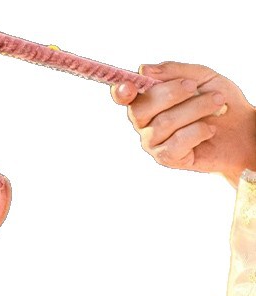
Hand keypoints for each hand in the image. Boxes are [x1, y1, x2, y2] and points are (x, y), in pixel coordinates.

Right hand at [112, 62, 255, 186]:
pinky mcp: (167, 158)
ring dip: (196, 108)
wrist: (241, 129)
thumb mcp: (201, 77)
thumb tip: (144, 70)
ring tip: (217, 104)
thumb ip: (173, 71)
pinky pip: (177, 142)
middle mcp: (145, 123)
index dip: (121, 92)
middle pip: (141, 108)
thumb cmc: (218, 101)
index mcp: (148, 100)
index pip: (125, 96)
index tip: (127, 86)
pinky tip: (210, 129)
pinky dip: (199, 131)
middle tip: (194, 87)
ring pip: (164, 122)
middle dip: (171, 93)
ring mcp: (153, 142)